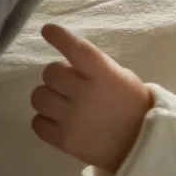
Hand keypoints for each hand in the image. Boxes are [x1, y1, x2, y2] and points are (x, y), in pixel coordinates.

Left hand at [30, 23, 151, 171]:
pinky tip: (57, 120)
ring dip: (47, 97)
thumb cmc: (132, 106)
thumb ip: (95, 68)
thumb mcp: (121, 77)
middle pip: (50, 73)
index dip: (60, 38)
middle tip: (68, 84)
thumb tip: (68, 61)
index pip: (76, 50)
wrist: (139, 145)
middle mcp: (85, 94)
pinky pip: (37, 123)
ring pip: (38, 97)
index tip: (47, 30)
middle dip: (56, 75)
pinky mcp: (63, 140)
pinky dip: (44, 120)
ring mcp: (72, 119)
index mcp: (103, 75)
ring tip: (61, 103)